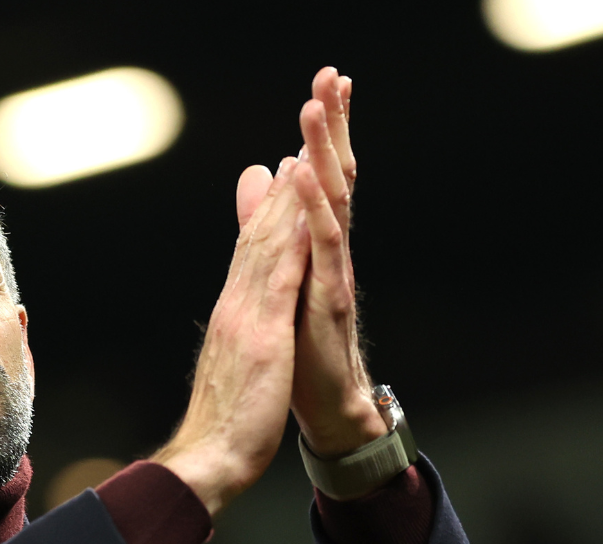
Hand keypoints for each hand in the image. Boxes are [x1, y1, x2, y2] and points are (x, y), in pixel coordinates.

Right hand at [151, 155, 310, 516]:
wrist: (209, 460)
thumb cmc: (225, 425)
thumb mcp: (237, 368)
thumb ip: (241, 336)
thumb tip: (245, 320)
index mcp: (233, 314)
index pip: (253, 250)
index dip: (271, 206)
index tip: (288, 166)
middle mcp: (236, 305)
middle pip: (260, 233)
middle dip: (282, 182)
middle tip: (302, 133)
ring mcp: (246, 316)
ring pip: (268, 242)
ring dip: (288, 194)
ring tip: (306, 148)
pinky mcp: (261, 334)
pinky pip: (280, 276)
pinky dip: (291, 237)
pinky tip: (306, 209)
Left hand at [290, 68, 383, 457]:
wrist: (324, 406)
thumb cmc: (305, 347)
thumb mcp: (287, 284)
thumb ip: (280, 233)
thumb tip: (268, 187)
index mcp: (316, 245)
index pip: (321, 177)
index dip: (324, 132)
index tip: (328, 83)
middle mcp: (329, 252)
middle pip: (334, 177)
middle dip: (332, 127)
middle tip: (333, 76)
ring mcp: (332, 273)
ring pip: (332, 202)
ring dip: (323, 153)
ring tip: (317, 108)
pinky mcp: (328, 300)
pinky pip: (323, 248)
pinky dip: (315, 210)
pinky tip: (306, 178)